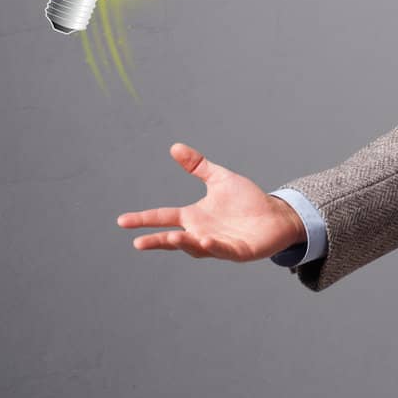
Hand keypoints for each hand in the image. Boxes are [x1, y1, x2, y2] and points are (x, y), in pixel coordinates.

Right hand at [117, 142, 303, 260]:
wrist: (275, 214)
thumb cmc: (246, 200)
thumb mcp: (219, 179)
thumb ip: (197, 165)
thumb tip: (174, 146)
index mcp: (194, 216)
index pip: (164, 217)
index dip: (144, 219)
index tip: (122, 220)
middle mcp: (201, 232)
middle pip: (174, 238)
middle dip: (157, 241)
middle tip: (138, 242)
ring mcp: (217, 244)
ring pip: (196, 247)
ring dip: (185, 243)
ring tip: (172, 238)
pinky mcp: (236, 251)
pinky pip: (221, 250)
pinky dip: (212, 246)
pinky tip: (204, 240)